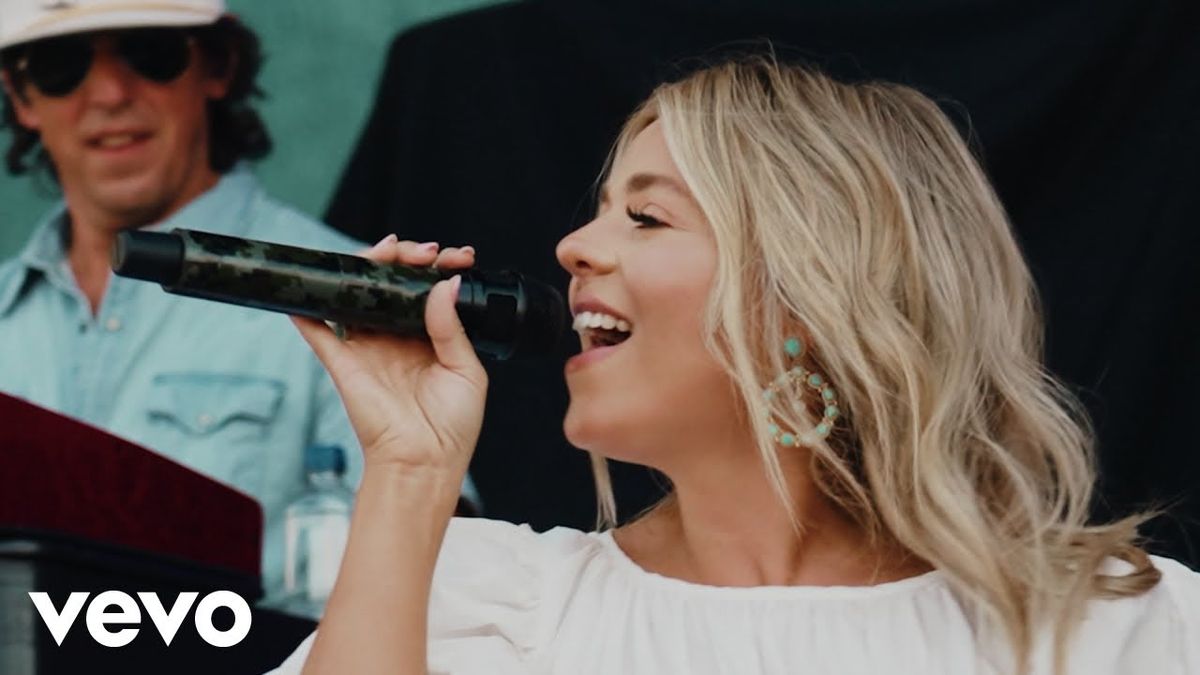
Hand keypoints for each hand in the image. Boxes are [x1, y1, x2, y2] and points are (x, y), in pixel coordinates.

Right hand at [291, 236, 486, 481]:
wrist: (424, 463)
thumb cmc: (452, 427)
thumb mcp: (466, 371)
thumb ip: (452, 327)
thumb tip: (445, 285)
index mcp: (430, 338)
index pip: (427, 290)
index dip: (437, 267)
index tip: (456, 256)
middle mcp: (397, 337)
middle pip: (390, 283)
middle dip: (404, 257)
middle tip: (424, 253)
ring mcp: (368, 347)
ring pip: (357, 294)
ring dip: (366, 265)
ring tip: (386, 250)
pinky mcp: (344, 362)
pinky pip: (319, 330)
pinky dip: (308, 308)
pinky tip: (309, 285)